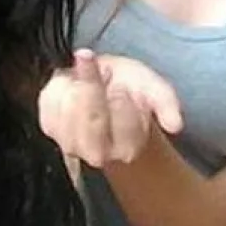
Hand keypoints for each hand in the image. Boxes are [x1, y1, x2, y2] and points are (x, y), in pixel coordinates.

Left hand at [37, 50, 183, 168]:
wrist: (105, 90)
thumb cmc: (131, 91)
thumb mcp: (154, 89)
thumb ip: (167, 104)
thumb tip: (176, 125)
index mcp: (128, 148)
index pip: (119, 125)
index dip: (119, 97)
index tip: (122, 84)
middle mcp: (98, 155)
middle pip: (91, 119)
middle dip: (94, 87)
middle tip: (99, 70)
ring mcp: (70, 144)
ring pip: (68, 110)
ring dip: (77, 87)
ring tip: (88, 83)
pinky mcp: (49, 129)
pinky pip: (49, 102)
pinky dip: (59, 88)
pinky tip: (71, 88)